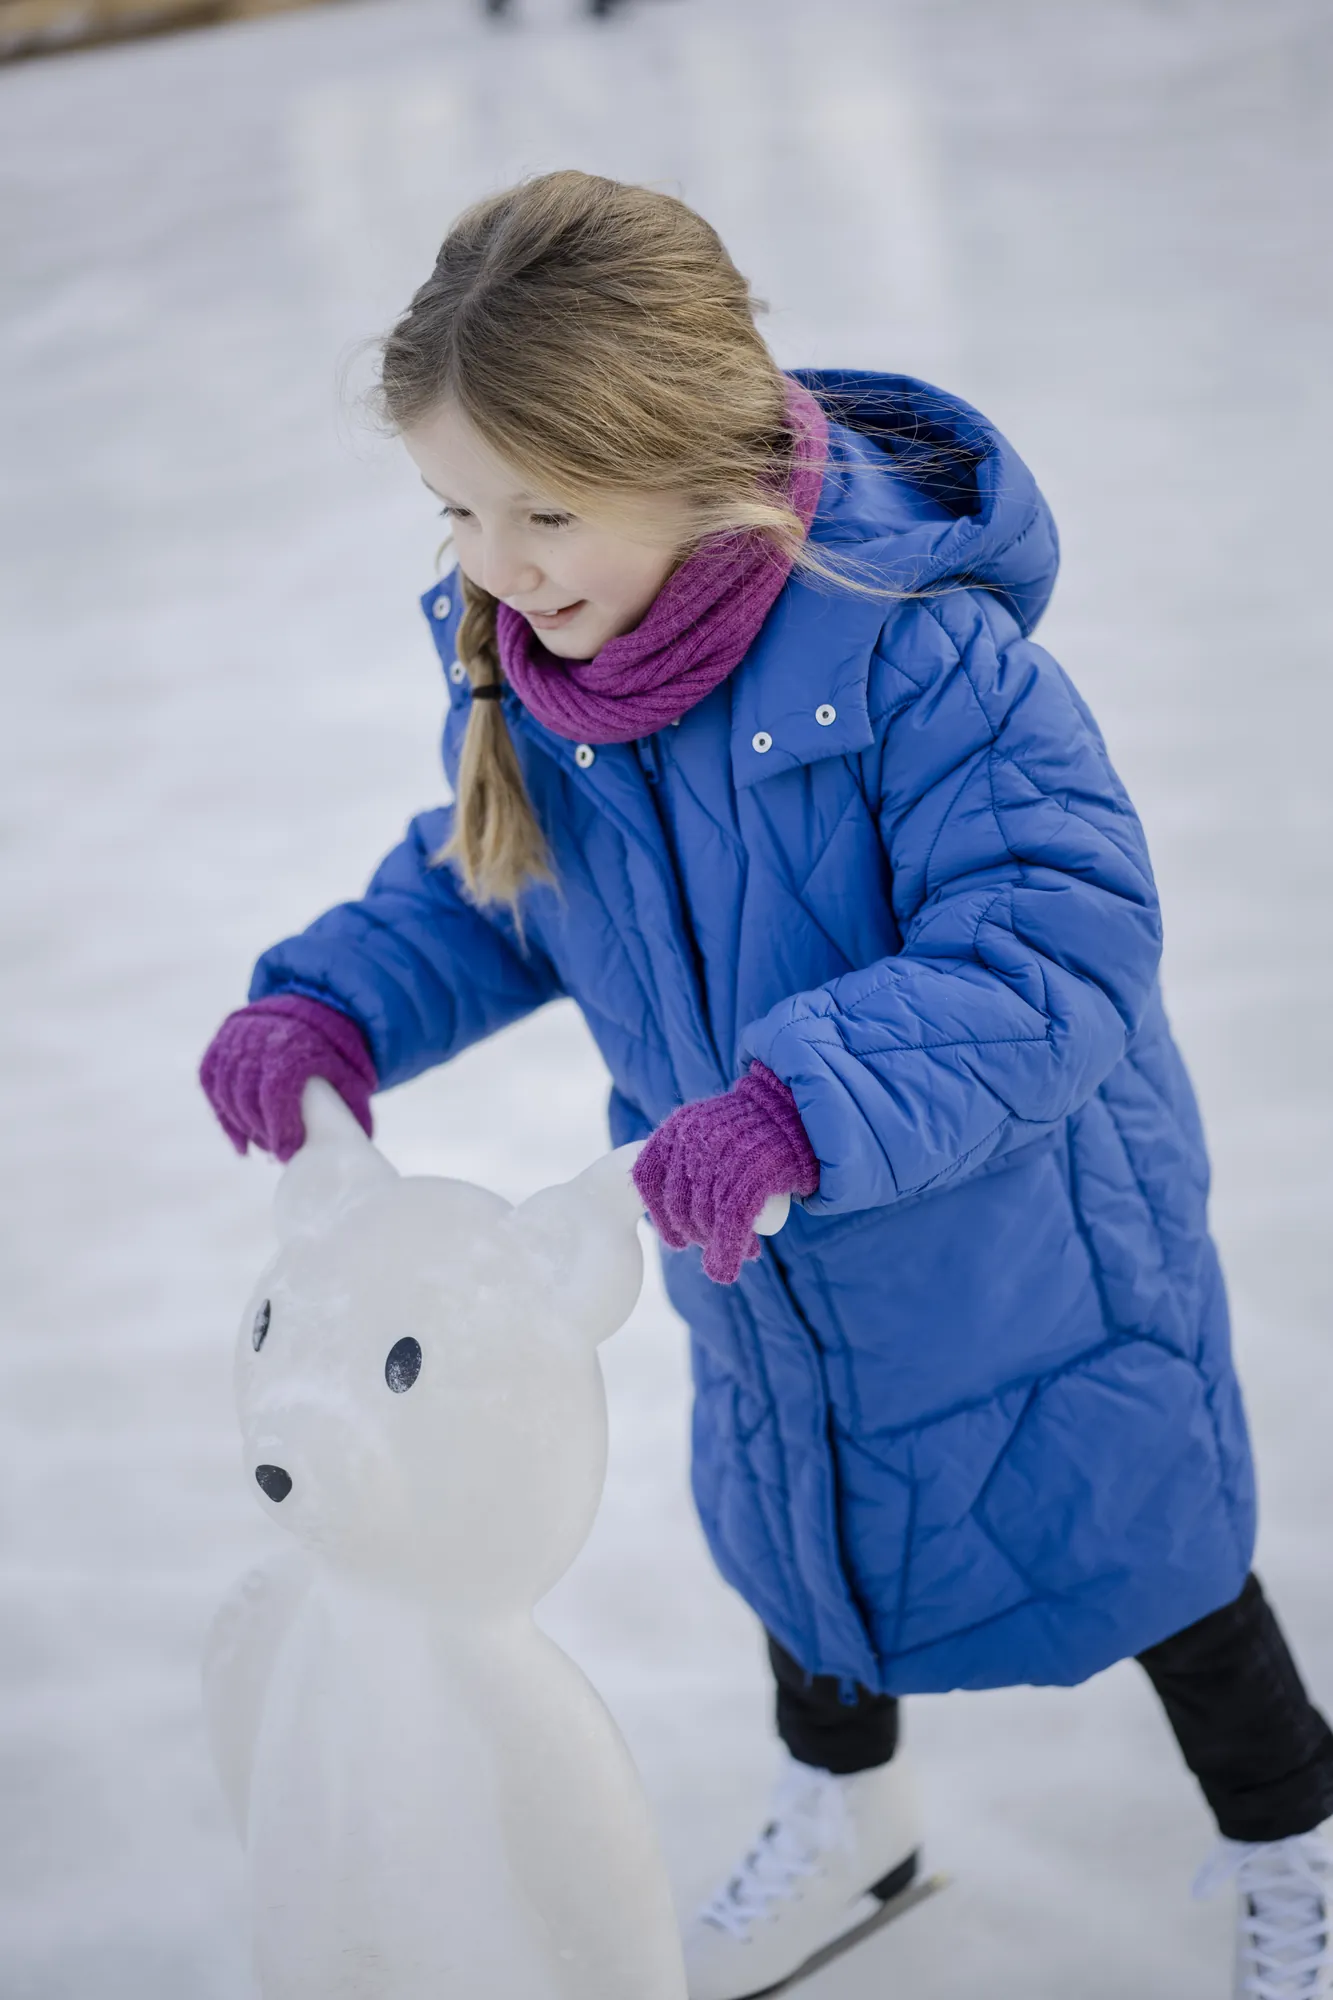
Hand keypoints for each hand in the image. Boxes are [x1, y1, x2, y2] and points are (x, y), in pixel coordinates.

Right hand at [199, 995, 375, 1161]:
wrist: (313, 1005)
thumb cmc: (336, 1051)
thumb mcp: (352, 1074)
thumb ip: (354, 1107)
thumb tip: (362, 1146)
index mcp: (296, 1043)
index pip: (276, 1091)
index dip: (278, 1126)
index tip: (286, 1153)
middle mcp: (261, 1036)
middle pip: (248, 1095)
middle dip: (260, 1130)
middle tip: (275, 1153)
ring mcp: (237, 1035)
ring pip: (227, 1089)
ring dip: (239, 1124)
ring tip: (258, 1148)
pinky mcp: (222, 1039)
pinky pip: (210, 1078)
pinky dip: (221, 1111)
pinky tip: (238, 1140)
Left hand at [632, 1063, 818, 1283]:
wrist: (802, 1116)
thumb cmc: (757, 1131)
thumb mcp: (711, 1130)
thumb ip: (687, 1151)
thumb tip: (665, 1203)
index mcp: (676, 1128)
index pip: (648, 1180)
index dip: (660, 1219)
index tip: (677, 1241)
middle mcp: (692, 1137)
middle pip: (679, 1205)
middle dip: (697, 1236)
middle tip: (718, 1247)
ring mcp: (722, 1154)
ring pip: (705, 1216)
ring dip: (717, 1247)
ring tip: (743, 1251)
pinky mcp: (752, 1172)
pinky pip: (730, 1222)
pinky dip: (727, 1252)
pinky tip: (726, 1271)